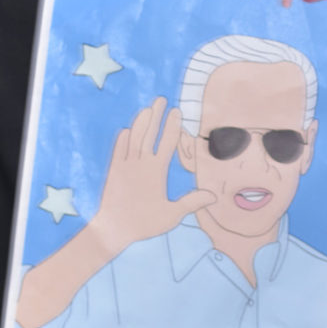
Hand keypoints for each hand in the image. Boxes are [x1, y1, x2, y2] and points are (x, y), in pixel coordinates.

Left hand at [91, 99, 217, 255]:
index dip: (172, 126)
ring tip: (146, 109)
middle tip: (160, 99)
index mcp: (156, 171)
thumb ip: (192, 202)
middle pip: (149, 134)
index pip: (167, 143)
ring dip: (140, 122)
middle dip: (156, 115)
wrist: (113, 228)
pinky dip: (122, 139)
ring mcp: (125, 165)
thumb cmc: (144, 223)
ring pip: (134, 138)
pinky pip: (118, 150)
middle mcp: (141, 163)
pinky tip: (126, 130)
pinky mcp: (113, 171)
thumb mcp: (172, 215)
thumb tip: (212, 195)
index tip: (176, 111)